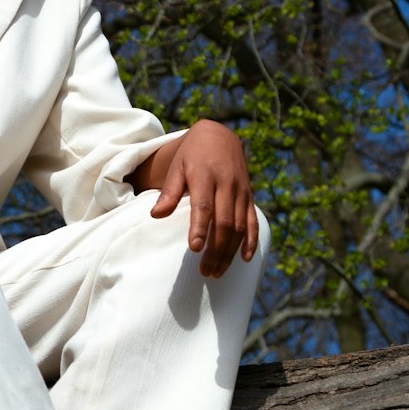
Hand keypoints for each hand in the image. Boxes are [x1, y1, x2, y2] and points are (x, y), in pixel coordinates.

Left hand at [150, 120, 258, 278]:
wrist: (219, 137)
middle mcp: (226, 184)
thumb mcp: (177, 168)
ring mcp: (241, 191)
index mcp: (205, 176)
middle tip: (205, 272)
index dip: (200, 228)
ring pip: (239, 227)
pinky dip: (251, 241)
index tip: (194, 248)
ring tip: (217, 272)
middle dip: (216, 250)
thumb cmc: (192, 156)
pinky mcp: (249, 196)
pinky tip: (245, 259)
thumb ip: (169, 192)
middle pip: (224, 222)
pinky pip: (253, 222)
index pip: (204, 206)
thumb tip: (155, 215)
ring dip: (230, 252)